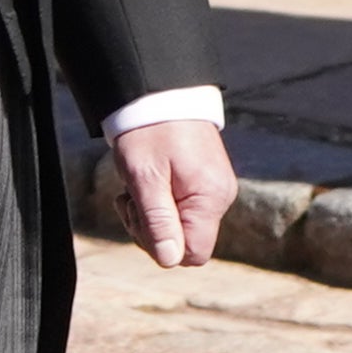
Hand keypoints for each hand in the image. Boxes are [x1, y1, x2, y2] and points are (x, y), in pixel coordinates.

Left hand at [110, 118, 235, 268]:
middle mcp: (220, 198)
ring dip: (152, 215)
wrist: (160, 92)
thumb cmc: (150, 131)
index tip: (140, 216)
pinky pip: (183, 209)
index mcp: (210, 198)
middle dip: (152, 230)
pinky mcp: (206, 182)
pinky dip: (160, 202)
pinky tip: (147, 182)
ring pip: (181, 227)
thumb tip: (169, 260)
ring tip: (136, 187)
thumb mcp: (145, 178)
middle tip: (131, 200)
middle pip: (186, 242)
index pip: (193, 254)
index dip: (162, 246)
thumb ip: (158, 221)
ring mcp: (215, 190)